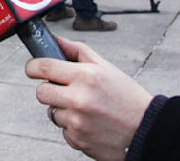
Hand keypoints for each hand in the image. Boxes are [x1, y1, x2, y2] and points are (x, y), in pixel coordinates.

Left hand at [26, 37, 151, 160]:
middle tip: (64, 90)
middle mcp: (79, 99)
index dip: (32, 67)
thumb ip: (78, 51)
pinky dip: (73, 127)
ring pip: (52, 112)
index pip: (43, 67)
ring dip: (63, 110)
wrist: (147, 131)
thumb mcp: (106, 68)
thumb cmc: (127, 97)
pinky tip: (91, 123)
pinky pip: (64, 130)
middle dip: (49, 90)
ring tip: (86, 109)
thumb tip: (56, 40)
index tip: (32, 69)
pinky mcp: (78, 140)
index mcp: (86, 76)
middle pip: (41, 92)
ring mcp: (77, 121)